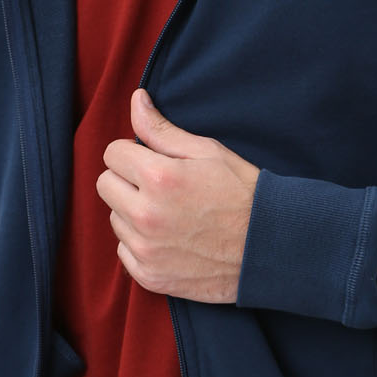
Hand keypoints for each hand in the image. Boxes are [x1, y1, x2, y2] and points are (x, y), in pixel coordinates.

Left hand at [97, 87, 258, 302]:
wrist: (270, 248)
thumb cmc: (243, 194)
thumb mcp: (207, 152)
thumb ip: (163, 130)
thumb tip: (136, 101)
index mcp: (158, 178)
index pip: (112, 154)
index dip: (134, 153)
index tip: (153, 161)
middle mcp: (146, 215)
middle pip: (106, 185)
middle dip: (128, 180)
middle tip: (160, 186)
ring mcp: (146, 249)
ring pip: (115, 218)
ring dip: (134, 212)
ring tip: (171, 214)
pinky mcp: (150, 275)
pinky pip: (125, 250)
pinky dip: (141, 244)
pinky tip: (171, 239)